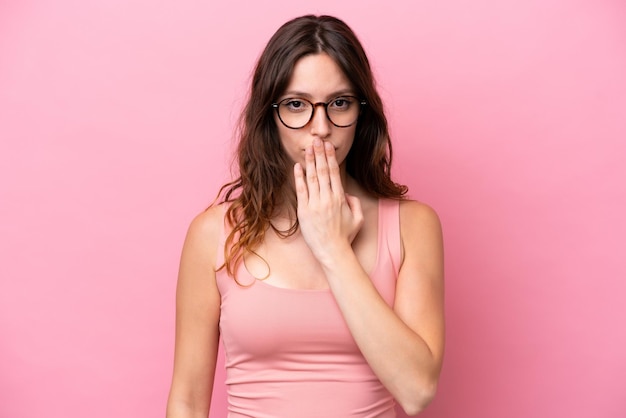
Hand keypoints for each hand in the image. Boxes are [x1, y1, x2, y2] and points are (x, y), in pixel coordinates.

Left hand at [294, 139, 363, 263]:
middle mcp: (327, 198)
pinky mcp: (304, 211)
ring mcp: (315, 204)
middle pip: (322, 171)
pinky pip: (301, 191)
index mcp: (340, 198)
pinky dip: (299, 178)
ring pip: (312, 178)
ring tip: (308, 148)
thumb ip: (354, 203)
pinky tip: (298, 166)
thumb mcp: (358, 219)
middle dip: (319, 154)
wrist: (332, 251)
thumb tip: (347, 193)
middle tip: (317, 140)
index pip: (334, 173)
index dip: (330, 158)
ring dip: (310, 162)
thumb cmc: (345, 236)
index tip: (328, 147)